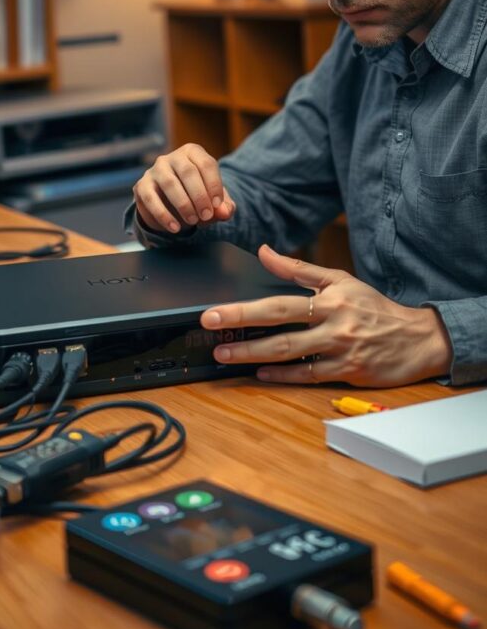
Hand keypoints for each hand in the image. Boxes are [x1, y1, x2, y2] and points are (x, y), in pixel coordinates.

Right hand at [133, 143, 235, 233]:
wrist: (171, 205)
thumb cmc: (197, 197)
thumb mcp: (214, 201)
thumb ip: (224, 206)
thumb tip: (226, 212)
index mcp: (193, 153)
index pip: (206, 164)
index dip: (214, 185)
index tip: (217, 205)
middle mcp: (173, 157)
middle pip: (188, 172)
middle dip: (199, 196)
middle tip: (206, 215)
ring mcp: (155, 170)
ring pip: (169, 183)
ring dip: (183, 204)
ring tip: (193, 221)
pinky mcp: (141, 185)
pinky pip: (151, 199)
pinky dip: (164, 215)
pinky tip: (175, 227)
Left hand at [200, 245, 452, 386]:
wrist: (417, 338)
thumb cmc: (375, 308)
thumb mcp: (340, 280)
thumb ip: (300, 270)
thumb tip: (264, 252)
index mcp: (330, 298)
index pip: (279, 302)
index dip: (244, 308)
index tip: (215, 311)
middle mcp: (334, 324)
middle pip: (279, 328)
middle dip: (240, 332)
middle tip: (211, 334)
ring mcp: (340, 350)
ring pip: (290, 355)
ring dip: (254, 356)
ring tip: (226, 355)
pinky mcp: (347, 373)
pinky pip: (308, 375)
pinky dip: (283, 376)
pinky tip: (261, 374)